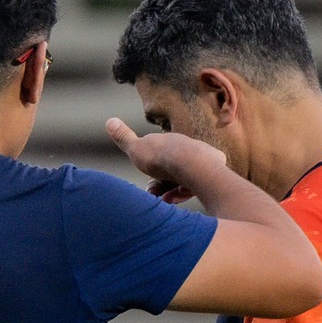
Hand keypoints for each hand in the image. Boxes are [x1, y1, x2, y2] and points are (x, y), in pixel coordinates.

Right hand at [105, 118, 229, 203]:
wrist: (189, 162)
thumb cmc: (160, 157)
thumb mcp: (136, 148)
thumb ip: (123, 137)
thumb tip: (109, 120)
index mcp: (168, 144)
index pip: (158, 163)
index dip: (152, 179)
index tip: (149, 191)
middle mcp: (185, 149)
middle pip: (171, 174)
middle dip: (162, 188)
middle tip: (157, 198)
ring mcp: (199, 159)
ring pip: (183, 180)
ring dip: (173, 192)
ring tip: (168, 202)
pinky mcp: (212, 170)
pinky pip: (196, 184)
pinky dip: (186, 192)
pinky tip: (181, 197)